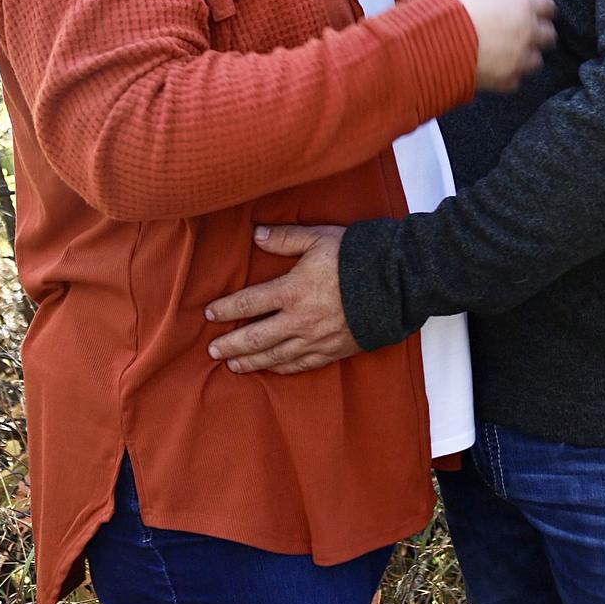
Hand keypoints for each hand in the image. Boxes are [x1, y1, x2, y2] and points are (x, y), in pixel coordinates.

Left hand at [205, 224, 353, 373]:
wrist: (395, 284)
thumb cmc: (355, 257)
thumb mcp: (317, 238)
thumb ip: (284, 238)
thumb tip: (256, 234)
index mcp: (291, 290)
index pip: (247, 304)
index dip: (225, 309)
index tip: (209, 313)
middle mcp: (298, 320)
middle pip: (255, 338)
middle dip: (231, 344)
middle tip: (213, 350)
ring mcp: (315, 339)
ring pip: (275, 356)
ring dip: (251, 362)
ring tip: (233, 366)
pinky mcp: (332, 351)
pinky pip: (301, 365)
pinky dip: (282, 369)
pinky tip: (272, 369)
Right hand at [436, 0, 555, 92]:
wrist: (432, 39)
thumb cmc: (449, 4)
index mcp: (522, 2)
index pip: (548, 6)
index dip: (539, 9)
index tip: (532, 11)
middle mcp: (527, 31)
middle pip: (548, 35)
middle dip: (537, 34)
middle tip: (521, 34)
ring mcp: (518, 58)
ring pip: (536, 61)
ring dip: (524, 57)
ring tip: (505, 55)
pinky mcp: (506, 80)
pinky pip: (515, 81)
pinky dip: (506, 76)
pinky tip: (492, 69)